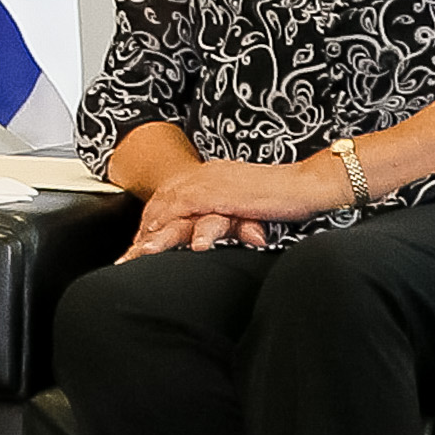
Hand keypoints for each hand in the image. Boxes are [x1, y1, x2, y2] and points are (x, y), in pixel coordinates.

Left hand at [120, 156, 347, 259]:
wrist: (309, 183)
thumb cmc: (286, 197)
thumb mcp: (248, 206)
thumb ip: (230, 217)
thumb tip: (217, 237)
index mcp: (210, 178)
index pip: (172, 202)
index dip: (154, 227)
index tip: (138, 249)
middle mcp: (206, 176)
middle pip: (165, 204)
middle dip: (143, 233)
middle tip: (125, 258)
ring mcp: (213, 182)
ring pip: (170, 207)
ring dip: (152, 232)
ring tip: (136, 254)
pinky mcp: (223, 193)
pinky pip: (188, 208)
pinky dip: (171, 223)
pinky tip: (158, 238)